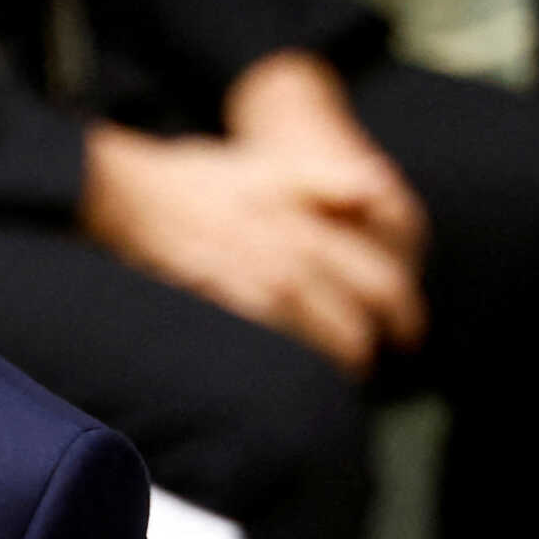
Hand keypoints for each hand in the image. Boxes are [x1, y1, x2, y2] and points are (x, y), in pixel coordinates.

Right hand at [80, 65, 427, 377]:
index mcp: (310, 229)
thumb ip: (332, 180)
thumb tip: (383, 193)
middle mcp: (289, 266)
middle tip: (368, 362)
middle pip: (352, 330)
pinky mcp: (223, 314)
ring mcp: (254, 294)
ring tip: (330, 373)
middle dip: (366, 352)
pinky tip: (285, 370)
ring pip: (315, 349)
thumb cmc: (198, 179)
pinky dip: (287, 365)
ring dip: (329, 365)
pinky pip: (270, 354)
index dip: (405, 315)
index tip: (408, 332)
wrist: (131, 197)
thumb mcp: (273, 165)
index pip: (382, 286)